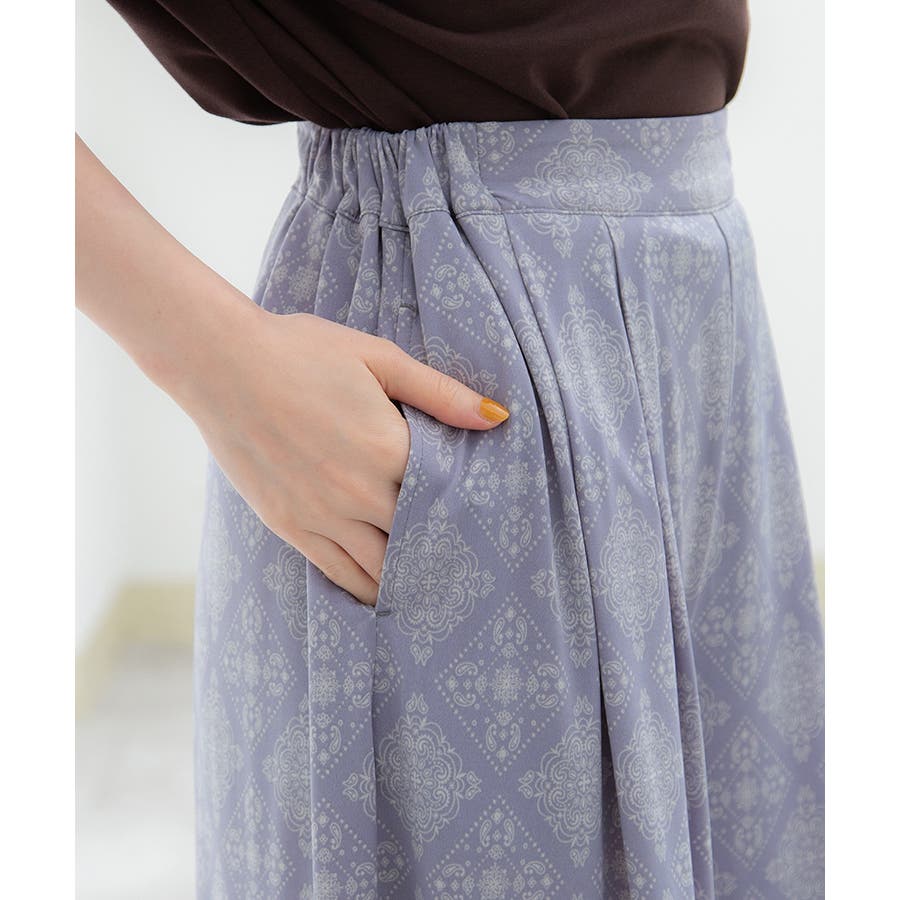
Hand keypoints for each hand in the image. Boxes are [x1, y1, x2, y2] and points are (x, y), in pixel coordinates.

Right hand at [176, 306, 509, 606]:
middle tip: (469, 564)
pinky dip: (364, 586)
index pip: (446, 499)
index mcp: (387, 449)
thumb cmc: (301, 350)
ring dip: (407, 578)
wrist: (219, 361)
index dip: (469, 514)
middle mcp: (358, 492)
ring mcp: (321, 515)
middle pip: (417, 540)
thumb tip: (497, 417)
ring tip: (432, 587)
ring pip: (380, 568)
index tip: (488, 526)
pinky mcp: (290, 525)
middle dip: (442, 550)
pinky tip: (382, 593)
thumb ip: (439, 393)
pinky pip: (337, 572)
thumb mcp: (378, 357)